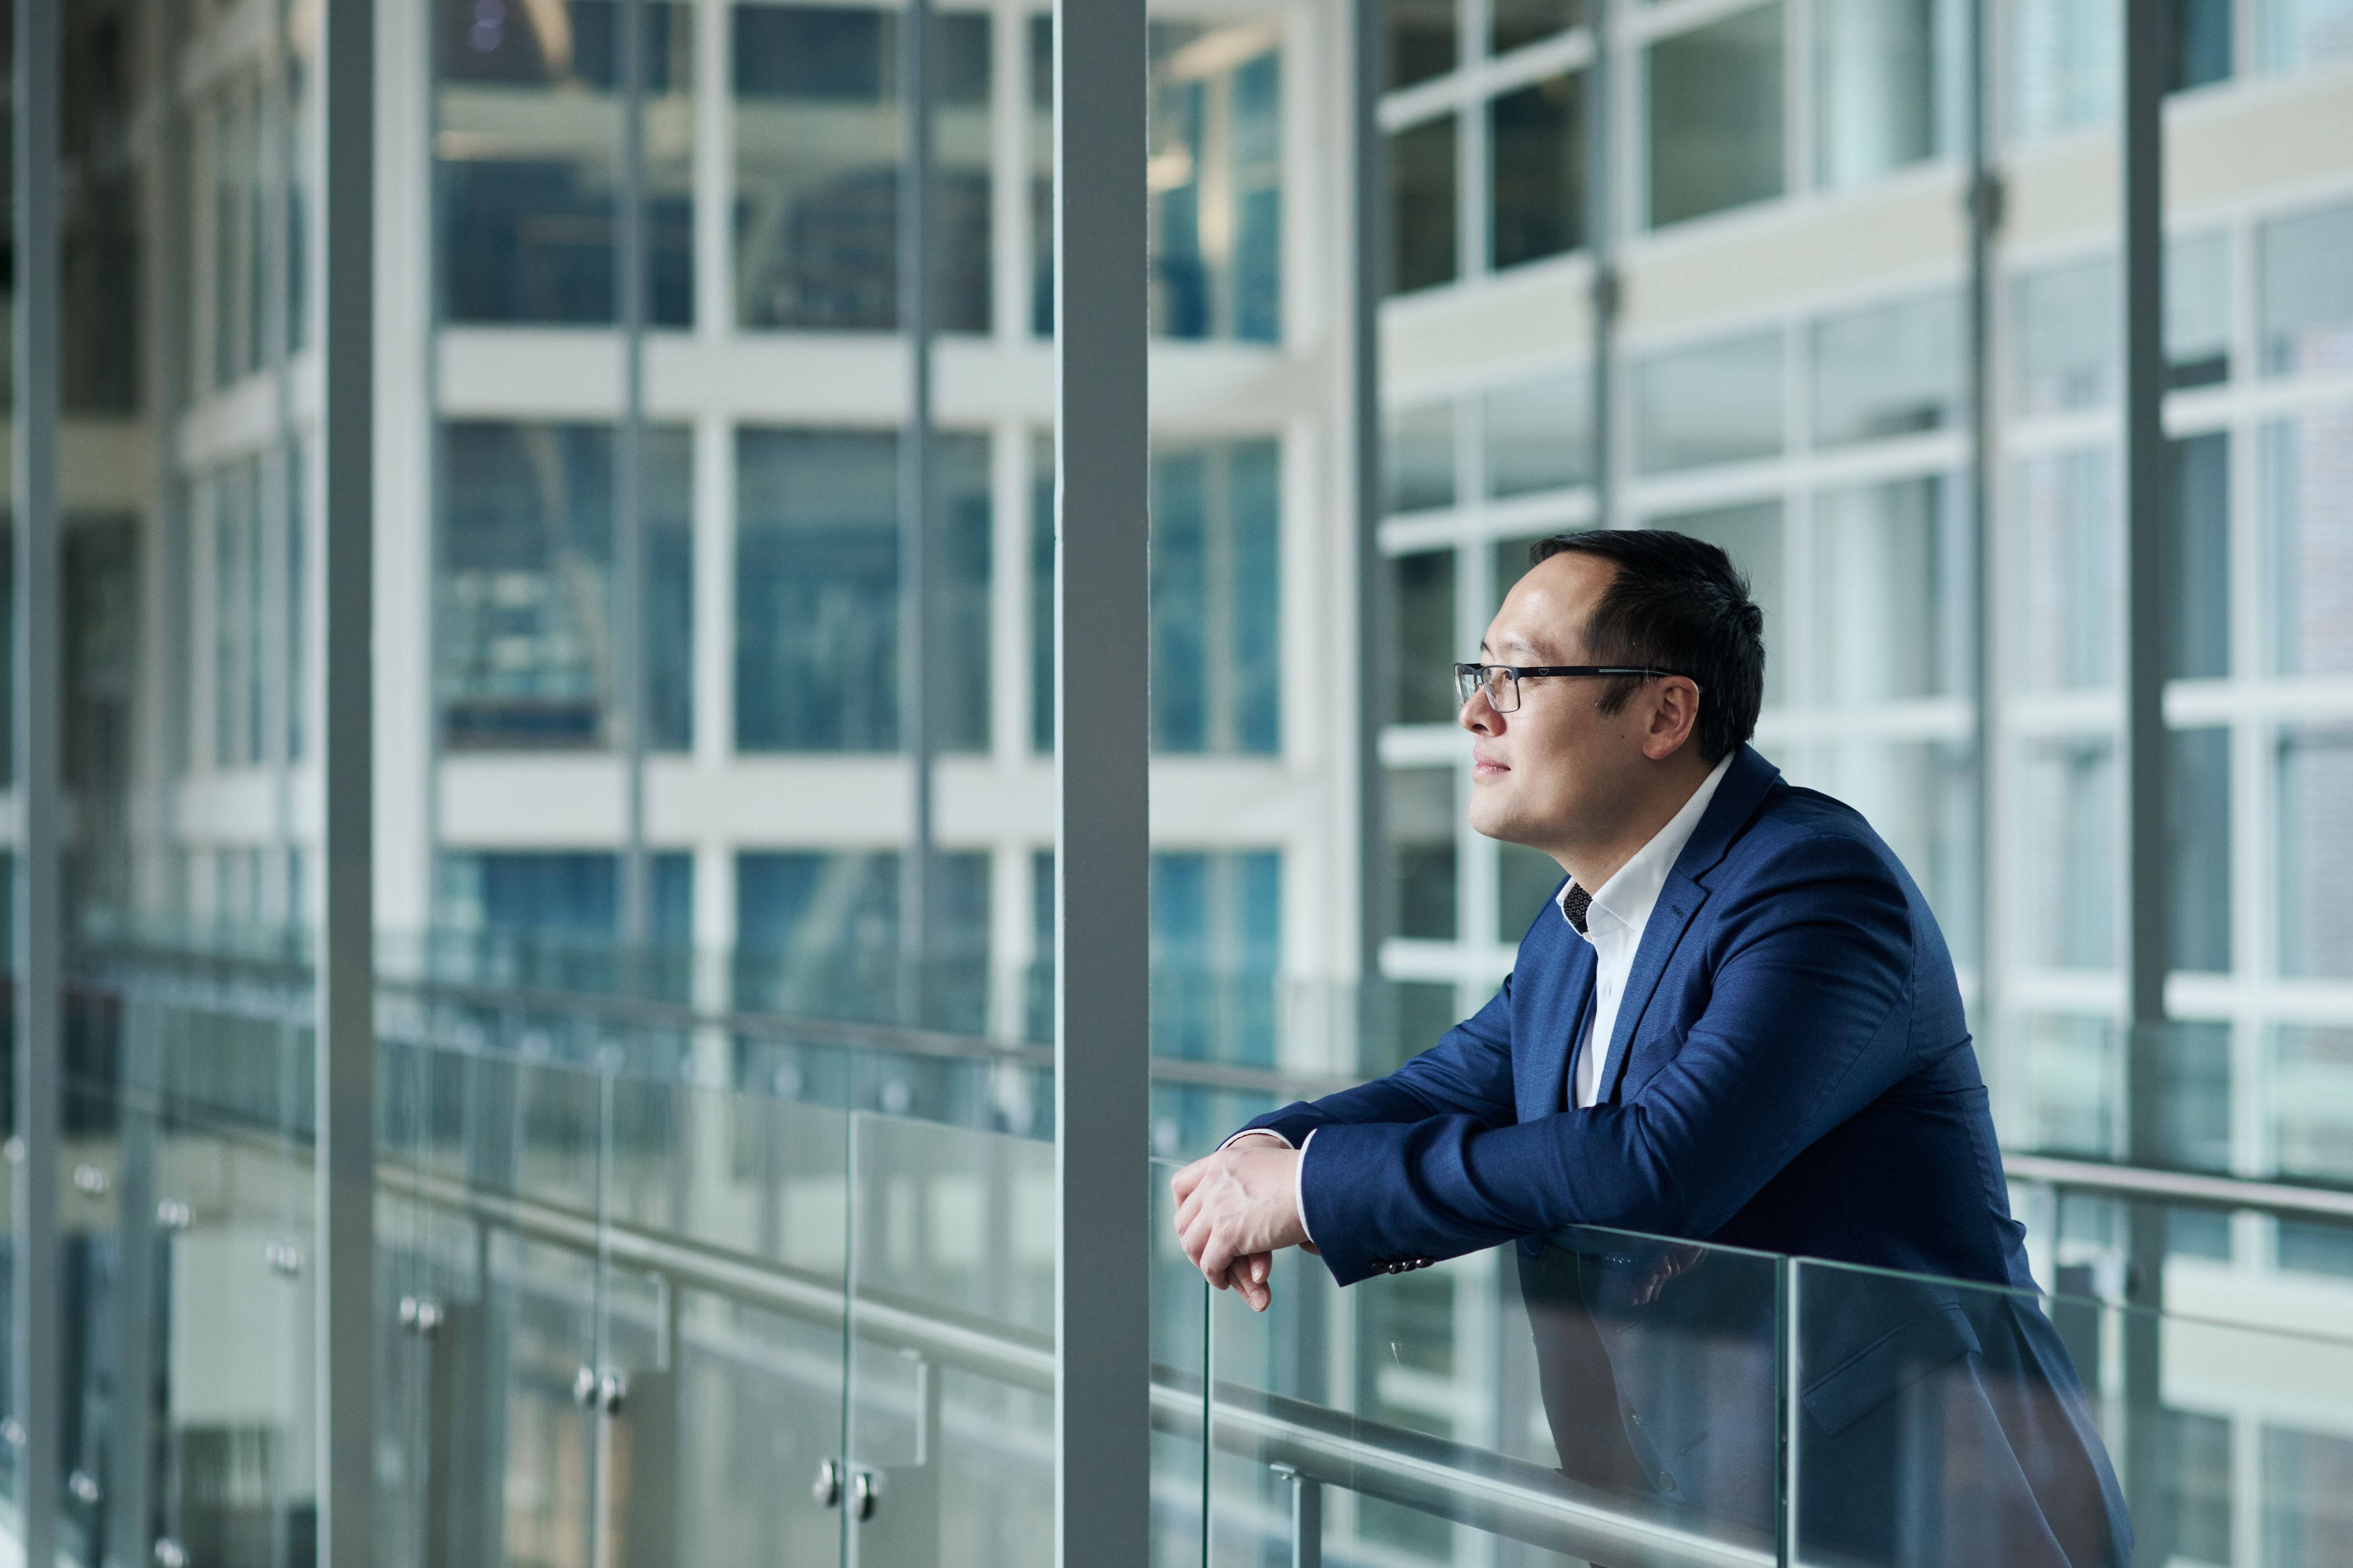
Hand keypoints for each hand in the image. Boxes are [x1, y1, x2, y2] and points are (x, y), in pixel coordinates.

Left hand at [1170, 1135, 1310, 1311]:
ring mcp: (1216, 1208)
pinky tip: (1224, 1282)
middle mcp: (1212, 1183)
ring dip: (1202, 1261)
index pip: (1181, 1185)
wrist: (1319, 1181)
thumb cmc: (1308, 1175)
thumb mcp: (1266, 1165)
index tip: (1195, 1224)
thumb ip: (1249, 1180)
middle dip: (1193, 1241)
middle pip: (1184, 1219)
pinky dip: (1215, 1276)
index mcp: (1221, 1162)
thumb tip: (1247, 1200)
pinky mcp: (1226, 1234)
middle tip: (1205, 1254)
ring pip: (1192, 1243)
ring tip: (1216, 1272)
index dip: (1184, 1209)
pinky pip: (1209, 1263)